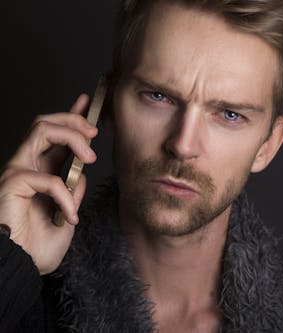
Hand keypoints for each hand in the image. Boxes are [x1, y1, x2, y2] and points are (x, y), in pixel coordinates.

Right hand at [0, 94, 97, 274]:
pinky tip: (71, 215)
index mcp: (42, 171)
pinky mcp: (11, 183)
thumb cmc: (39, 246)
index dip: (72, 116)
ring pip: (41, 130)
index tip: (89, 102)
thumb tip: (81, 175)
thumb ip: (74, 191)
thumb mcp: (68, 214)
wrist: (22, 268)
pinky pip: (48, 178)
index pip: (56, 136)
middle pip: (46, 123)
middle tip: (94, 132)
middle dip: (74, 119)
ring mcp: (17, 172)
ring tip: (89, 157)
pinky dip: (66, 195)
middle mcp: (28, 166)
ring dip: (72, 137)